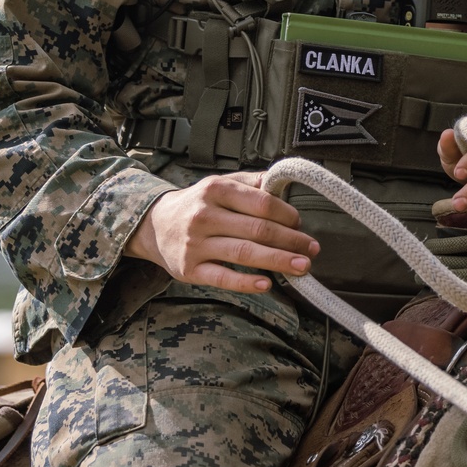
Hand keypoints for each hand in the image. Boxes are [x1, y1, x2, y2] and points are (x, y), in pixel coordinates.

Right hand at [127, 172, 319, 294]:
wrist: (154, 225)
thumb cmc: (197, 204)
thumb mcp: (219, 184)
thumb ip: (251, 183)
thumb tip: (283, 182)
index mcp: (216, 190)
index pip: (261, 202)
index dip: (287, 215)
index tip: (300, 224)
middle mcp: (205, 215)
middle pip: (257, 229)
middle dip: (291, 241)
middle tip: (312, 249)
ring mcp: (196, 244)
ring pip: (244, 253)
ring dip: (278, 261)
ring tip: (303, 267)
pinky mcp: (190, 269)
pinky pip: (222, 277)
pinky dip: (246, 282)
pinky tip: (267, 284)